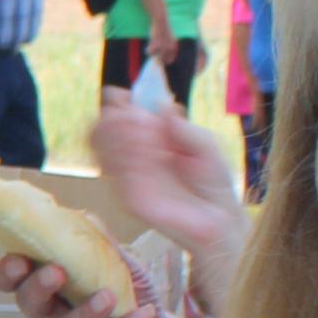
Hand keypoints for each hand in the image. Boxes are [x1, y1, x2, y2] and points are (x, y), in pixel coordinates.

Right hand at [0, 252, 196, 317]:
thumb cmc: (131, 301)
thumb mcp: (119, 266)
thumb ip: (100, 245)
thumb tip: (84, 217)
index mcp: (47, 289)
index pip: (12, 280)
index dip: (8, 271)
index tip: (20, 259)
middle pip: (27, 302)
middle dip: (38, 285)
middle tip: (57, 272)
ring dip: (85, 312)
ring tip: (109, 297)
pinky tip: (143, 315)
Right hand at [87, 101, 252, 308]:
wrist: (218, 218)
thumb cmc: (212, 181)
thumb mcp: (205, 144)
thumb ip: (184, 127)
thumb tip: (162, 107)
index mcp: (145, 137)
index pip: (117, 114)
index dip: (117, 102)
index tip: (129, 98)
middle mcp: (130, 155)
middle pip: (99, 128)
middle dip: (114, 117)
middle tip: (139, 119)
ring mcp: (126, 176)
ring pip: (100, 146)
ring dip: (120, 133)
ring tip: (148, 135)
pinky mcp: (127, 196)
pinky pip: (115, 171)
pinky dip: (128, 155)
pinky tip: (151, 153)